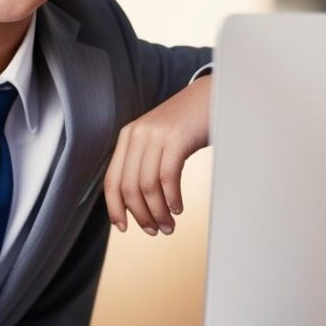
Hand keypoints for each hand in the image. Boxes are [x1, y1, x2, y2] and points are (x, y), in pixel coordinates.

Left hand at [104, 75, 212, 235]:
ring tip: (169, 225)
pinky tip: (177, 207)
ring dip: (158, 212)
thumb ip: (145, 162)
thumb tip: (139, 202)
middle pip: (129, 187)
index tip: (122, 227)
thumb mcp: (159, 140)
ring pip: (147, 185)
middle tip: (155, 231)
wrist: (213, 95)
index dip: (114, 207)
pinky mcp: (176, 137)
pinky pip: (167, 176)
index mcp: (128, 137)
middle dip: (141, 215)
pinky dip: (171, 198)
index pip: (112, 179)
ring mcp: (156, 135)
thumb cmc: (188, 124)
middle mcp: (137, 135)